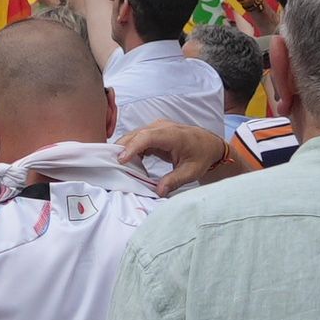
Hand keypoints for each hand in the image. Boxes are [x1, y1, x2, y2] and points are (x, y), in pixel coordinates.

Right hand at [113, 117, 242, 189]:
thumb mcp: (191, 171)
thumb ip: (174, 181)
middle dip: (121, 148)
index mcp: (173, 135)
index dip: (132, 147)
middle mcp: (162, 127)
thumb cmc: (202, 156)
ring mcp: (157, 128)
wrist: (210, 145)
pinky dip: (131, 149)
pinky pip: (138, 139)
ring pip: (134, 135)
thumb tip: (159, 191)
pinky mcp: (154, 133)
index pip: (147, 137)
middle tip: (109, 164)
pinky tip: (129, 163)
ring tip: (117, 166)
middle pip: (136, 134)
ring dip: (124, 149)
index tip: (121, 160)